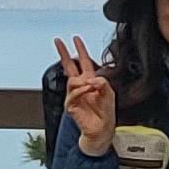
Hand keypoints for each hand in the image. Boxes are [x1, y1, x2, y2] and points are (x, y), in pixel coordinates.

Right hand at [53, 36, 116, 156]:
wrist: (102, 129)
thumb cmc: (106, 112)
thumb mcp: (109, 93)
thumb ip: (103, 82)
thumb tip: (92, 79)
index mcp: (90, 81)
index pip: (83, 62)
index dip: (80, 50)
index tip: (76, 39)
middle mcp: (81, 86)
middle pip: (69, 66)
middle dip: (63, 53)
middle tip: (58, 42)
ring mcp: (75, 96)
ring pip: (72, 80)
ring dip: (82, 81)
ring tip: (91, 86)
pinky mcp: (71, 106)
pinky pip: (72, 94)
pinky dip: (81, 91)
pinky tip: (87, 90)